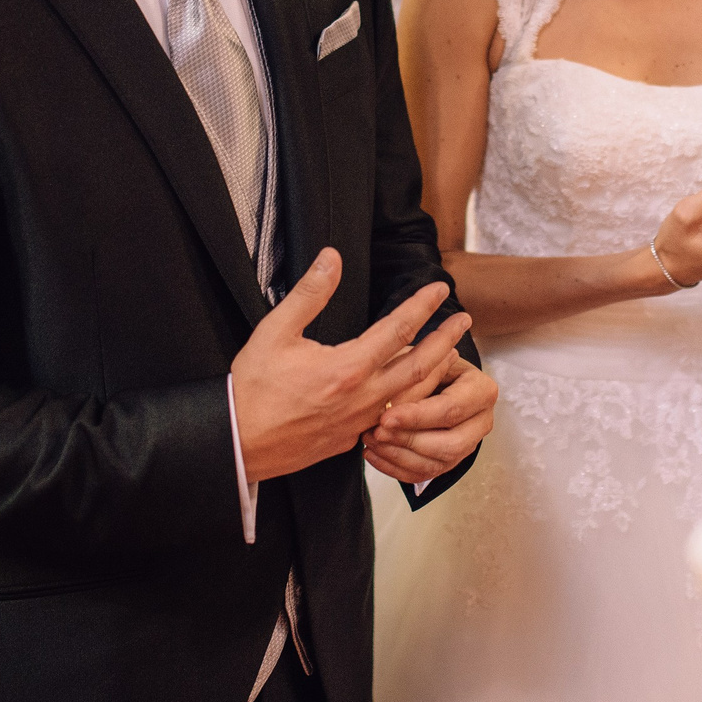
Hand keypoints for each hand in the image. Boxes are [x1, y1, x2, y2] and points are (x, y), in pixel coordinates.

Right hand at [232, 250, 472, 481]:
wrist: (237, 443)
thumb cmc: (252, 388)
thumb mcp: (275, 332)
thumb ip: (309, 293)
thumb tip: (331, 258)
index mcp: (346, 368)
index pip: (398, 330)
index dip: (422, 306)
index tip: (441, 289)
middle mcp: (361, 398)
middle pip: (419, 367)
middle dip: (445, 340)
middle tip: (465, 321)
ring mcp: (359, 423)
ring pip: (410, 397)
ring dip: (432, 372)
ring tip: (447, 352)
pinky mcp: (350, 441)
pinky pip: (391, 419)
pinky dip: (410, 402)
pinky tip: (412, 393)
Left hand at [363, 352, 496, 484]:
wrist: (429, 377)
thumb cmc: (426, 363)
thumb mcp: (421, 357)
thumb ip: (414, 375)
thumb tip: (392, 395)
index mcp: (481, 390)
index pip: (451, 409)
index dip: (417, 416)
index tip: (386, 417)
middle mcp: (481, 421)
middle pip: (450, 444)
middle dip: (409, 440)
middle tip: (377, 432)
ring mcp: (467, 445)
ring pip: (436, 464)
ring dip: (398, 455)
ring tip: (370, 440)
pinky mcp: (450, 461)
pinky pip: (423, 475)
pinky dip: (394, 468)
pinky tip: (374, 453)